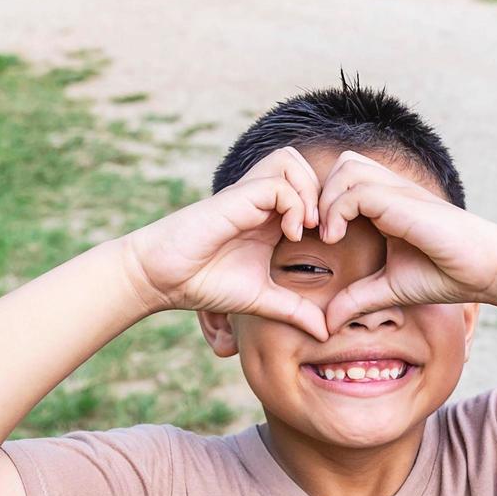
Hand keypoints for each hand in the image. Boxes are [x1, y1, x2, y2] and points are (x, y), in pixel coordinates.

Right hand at [118, 146, 330, 340]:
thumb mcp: (263, 300)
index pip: (312, 190)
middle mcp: (262, 202)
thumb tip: (326, 332)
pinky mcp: (236, 199)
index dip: (330, 209)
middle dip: (324, 195)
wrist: (164, 278)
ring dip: (309, 194)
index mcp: (272, 219)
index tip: (333, 243)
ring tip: (306, 230)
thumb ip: (295, 311)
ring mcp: (249, 197)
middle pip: (305, 166)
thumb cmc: (206, 284)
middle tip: (325, 233)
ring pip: (292, 163)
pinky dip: (293, 204)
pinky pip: (277, 183)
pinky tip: (289, 234)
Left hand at [314, 151, 496, 334]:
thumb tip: (326, 323)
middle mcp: (392, 190)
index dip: (324, 204)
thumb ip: (357, 298)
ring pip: (346, 168)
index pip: (345, 183)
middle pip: (343, 164)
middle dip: (321, 193)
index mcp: (388, 205)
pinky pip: (356, 191)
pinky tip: (337, 238)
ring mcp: (399, 192)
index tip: (317, 240)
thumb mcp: (390, 289)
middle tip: (315, 232)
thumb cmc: (446, 275)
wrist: (486, 270)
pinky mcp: (404, 202)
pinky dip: (337, 210)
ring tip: (328, 236)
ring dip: (326, 200)